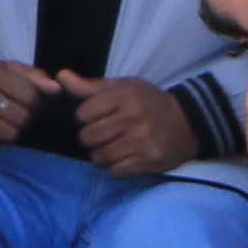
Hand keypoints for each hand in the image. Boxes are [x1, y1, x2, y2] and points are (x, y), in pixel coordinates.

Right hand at [0, 61, 54, 152]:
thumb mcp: (9, 72)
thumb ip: (35, 77)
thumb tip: (56, 89)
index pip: (31, 97)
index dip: (34, 105)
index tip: (24, 105)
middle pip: (22, 118)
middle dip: (22, 121)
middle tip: (10, 117)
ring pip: (9, 134)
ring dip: (8, 134)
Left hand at [68, 74, 192, 176]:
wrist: (187, 123)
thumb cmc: (148, 103)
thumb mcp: (123, 87)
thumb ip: (90, 86)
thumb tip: (61, 77)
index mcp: (124, 96)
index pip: (83, 114)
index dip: (85, 118)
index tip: (95, 118)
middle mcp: (133, 117)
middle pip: (88, 137)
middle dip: (90, 139)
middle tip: (102, 136)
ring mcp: (142, 140)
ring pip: (100, 157)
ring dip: (102, 156)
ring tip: (113, 148)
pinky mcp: (149, 160)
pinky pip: (117, 171)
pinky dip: (116, 168)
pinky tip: (125, 159)